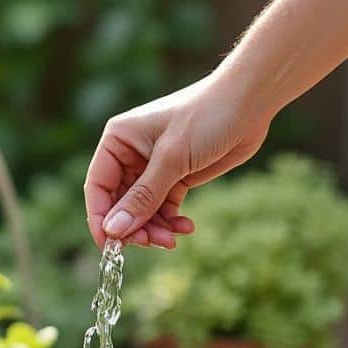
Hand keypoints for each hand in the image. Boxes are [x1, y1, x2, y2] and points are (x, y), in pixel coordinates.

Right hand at [83, 70, 271, 248]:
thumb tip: (113, 231)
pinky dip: (172, 221)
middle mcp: (130, 154)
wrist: (249, 101)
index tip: (109, 246)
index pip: (98, 187)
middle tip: (153, 243)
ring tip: (172, 239)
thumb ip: (143, 197)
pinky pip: (165, 207)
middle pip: (120, 203)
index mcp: (118, 140)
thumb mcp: (172, 159)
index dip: (101, 219)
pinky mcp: (177, 175)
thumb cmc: (206, 116)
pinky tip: (186, 227)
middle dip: (135, 226)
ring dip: (155, 228)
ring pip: (143, 210)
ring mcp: (154, 166)